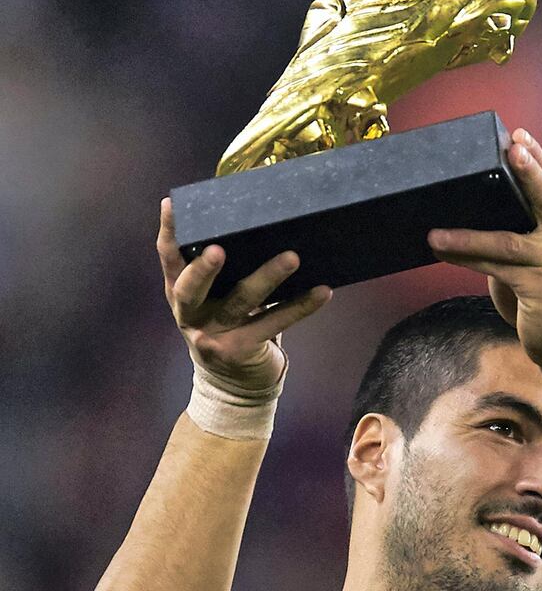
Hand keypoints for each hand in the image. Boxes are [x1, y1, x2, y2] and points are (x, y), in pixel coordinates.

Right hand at [157, 198, 331, 391]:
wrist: (232, 385)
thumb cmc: (226, 324)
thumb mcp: (212, 298)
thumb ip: (220, 269)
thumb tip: (257, 217)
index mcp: (178, 292)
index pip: (168, 258)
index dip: (169, 231)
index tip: (172, 204)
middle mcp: (191, 314)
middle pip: (192, 288)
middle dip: (204, 269)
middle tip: (219, 250)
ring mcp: (215, 335)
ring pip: (242, 302)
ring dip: (268, 276)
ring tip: (292, 257)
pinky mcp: (242, 350)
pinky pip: (275, 323)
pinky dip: (301, 306)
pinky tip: (323, 291)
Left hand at [427, 129, 541, 371]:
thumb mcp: (532, 263)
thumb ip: (514, 239)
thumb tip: (471, 219)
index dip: (538, 159)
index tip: (519, 135)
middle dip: (528, 169)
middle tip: (512, 145)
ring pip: (506, 240)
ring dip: (466, 234)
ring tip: (436, 229)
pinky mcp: (541, 288)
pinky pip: (496, 268)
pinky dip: (465, 258)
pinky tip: (441, 250)